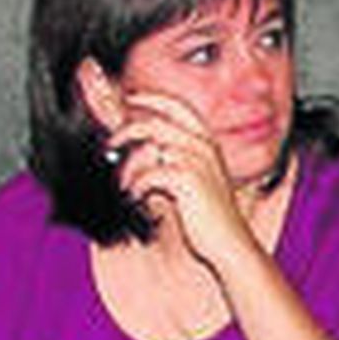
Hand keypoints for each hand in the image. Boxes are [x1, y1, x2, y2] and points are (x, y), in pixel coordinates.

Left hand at [108, 93, 253, 264]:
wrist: (228, 241)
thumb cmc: (209, 215)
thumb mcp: (196, 180)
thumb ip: (174, 160)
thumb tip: (143, 150)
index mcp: (207, 142)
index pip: (178, 106)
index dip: (151, 99)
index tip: (130, 98)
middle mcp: (203, 146)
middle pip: (153, 124)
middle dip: (124, 132)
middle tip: (109, 147)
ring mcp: (196, 161)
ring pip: (146, 150)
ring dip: (128, 169)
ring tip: (124, 185)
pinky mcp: (187, 179)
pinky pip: (147, 174)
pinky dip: (135, 187)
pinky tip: (136, 199)